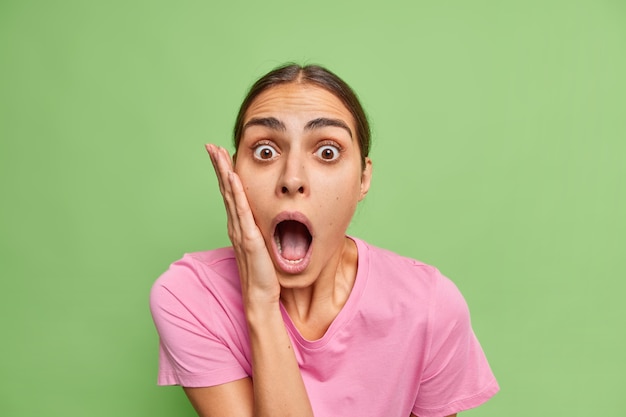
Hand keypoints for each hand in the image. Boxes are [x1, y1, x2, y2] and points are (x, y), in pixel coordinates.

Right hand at [205, 144, 280, 305]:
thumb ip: (261, 229)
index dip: (224, 173)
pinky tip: (233, 178)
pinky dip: (236, 193)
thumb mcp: (263, 244)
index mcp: (239, 225)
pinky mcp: (249, 239)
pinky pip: (242, 212)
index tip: (220, 154)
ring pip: (229, 196)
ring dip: (224, 173)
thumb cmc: (263, 273)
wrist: (261, 296)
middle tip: (211, 146)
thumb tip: (268, 216)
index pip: (230, 193)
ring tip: (217, 154)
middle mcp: (235, 225)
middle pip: (225, 190)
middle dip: (218, 166)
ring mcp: (240, 231)